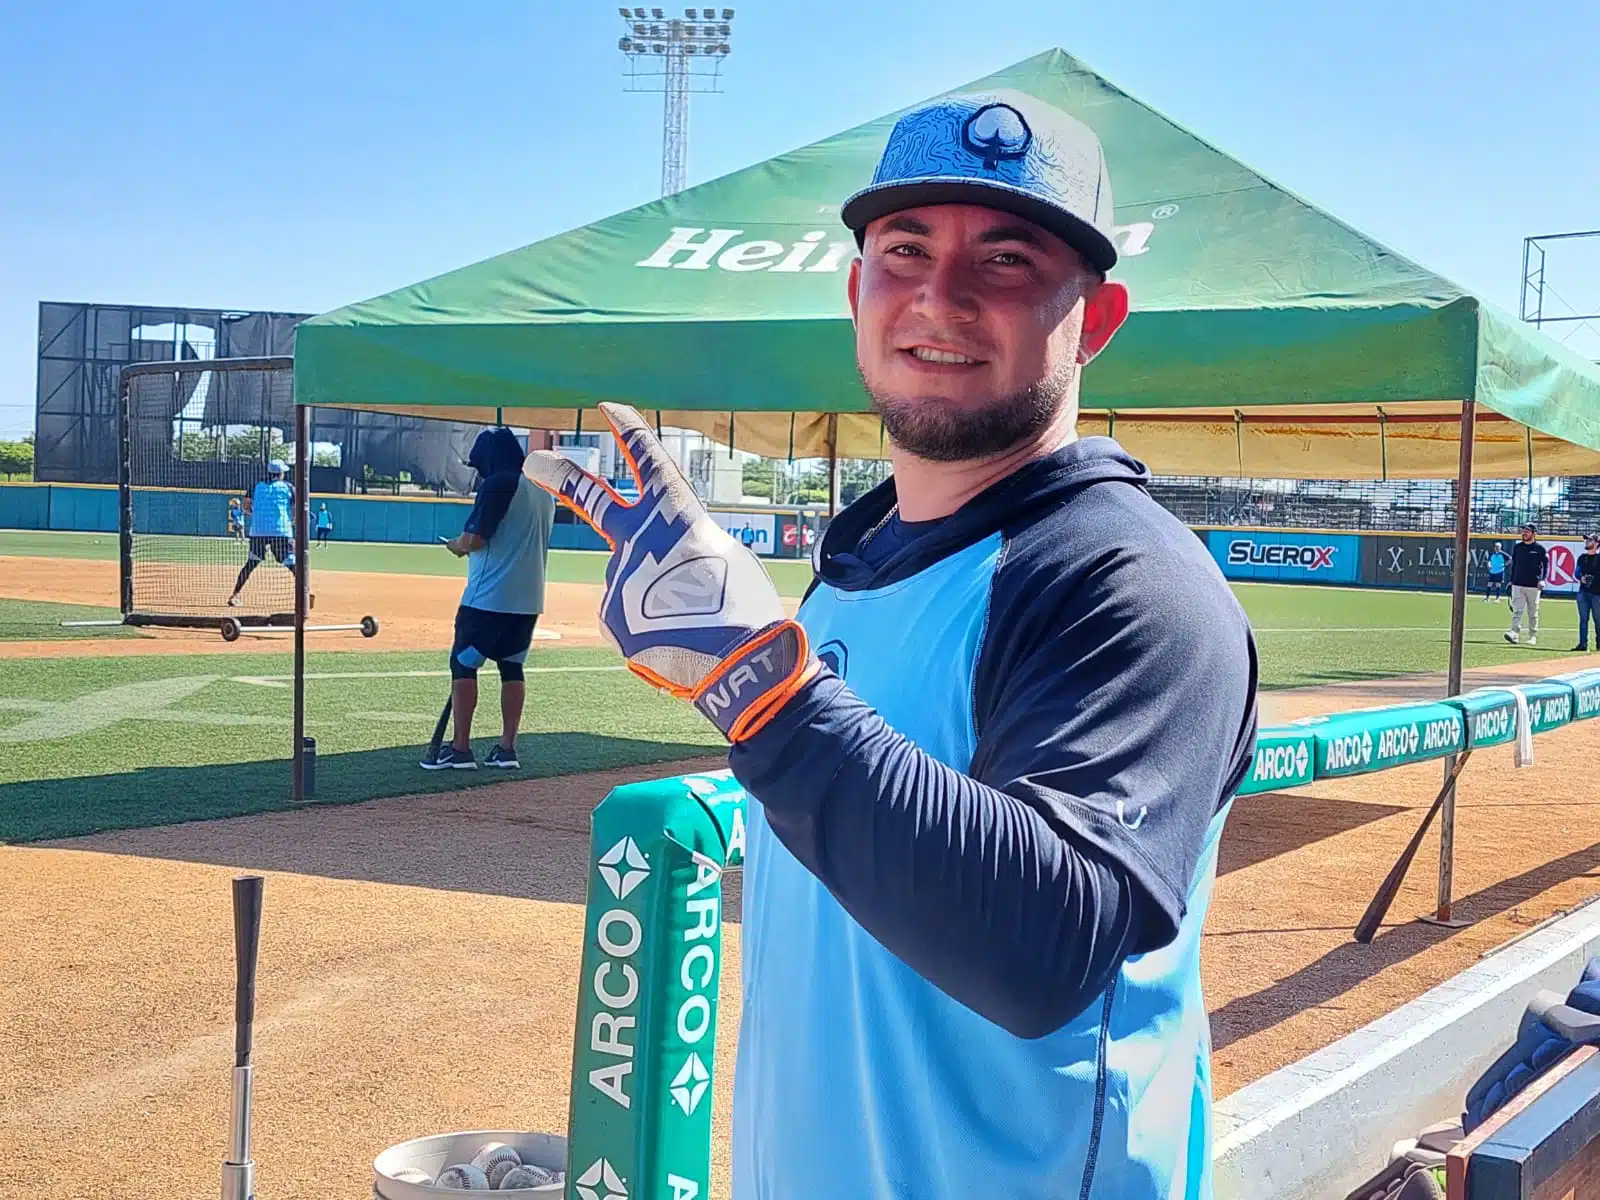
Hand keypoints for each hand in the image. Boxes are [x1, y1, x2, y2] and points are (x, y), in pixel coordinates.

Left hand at [523, 403, 817, 740]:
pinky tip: (671, 641)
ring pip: (629, 582)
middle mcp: (635, 537)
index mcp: (674, 513)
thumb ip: (686, 547)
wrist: (735, 660)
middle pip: (589, 495)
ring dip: (652, 599)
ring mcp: (617, 575)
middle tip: (535, 460)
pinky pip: (627, 617)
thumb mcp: (725, 557)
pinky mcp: (609, 615)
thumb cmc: (744, 605)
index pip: (647, 458)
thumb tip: (663, 565)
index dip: (629, 429)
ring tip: (687, 625)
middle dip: (559, 474)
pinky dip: (647, 628)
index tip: (609, 407)